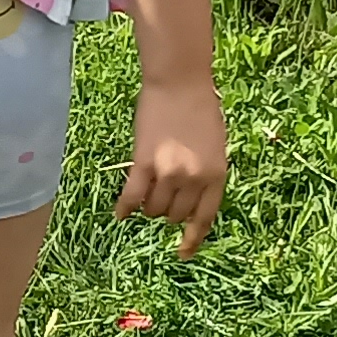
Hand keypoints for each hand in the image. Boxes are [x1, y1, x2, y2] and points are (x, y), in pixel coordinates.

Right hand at [117, 79, 225, 256]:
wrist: (180, 82)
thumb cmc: (201, 108)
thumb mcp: (215, 146)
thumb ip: (206, 174)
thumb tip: (189, 201)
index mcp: (216, 174)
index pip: (204, 217)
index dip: (193, 239)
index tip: (183, 254)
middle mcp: (194, 178)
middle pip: (175, 215)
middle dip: (169, 212)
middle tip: (163, 196)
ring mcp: (169, 172)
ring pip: (154, 208)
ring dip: (149, 205)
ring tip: (147, 190)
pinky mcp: (144, 164)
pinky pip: (132, 197)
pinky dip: (125, 208)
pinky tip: (120, 215)